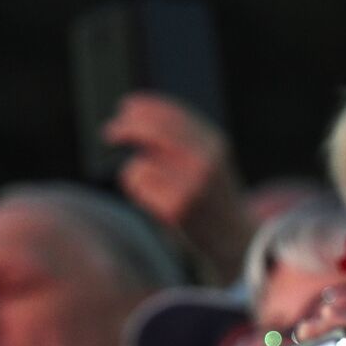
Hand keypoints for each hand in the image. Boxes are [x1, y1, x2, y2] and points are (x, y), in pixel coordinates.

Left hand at [105, 91, 250, 281]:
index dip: (143, 106)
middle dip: (125, 127)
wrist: (235, 238)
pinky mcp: (175, 209)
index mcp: (214, 143)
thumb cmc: (213, 196)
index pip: (171, 113)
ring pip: (139, 163)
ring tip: (154, 188)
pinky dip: (137, 191)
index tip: (124, 107)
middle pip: (152, 131)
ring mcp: (190, 186)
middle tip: (109, 132)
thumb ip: (182, 137)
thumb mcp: (209, 159)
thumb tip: (135, 114)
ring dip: (135, 172)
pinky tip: (155, 202)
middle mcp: (204, 161)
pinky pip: (138, 187)